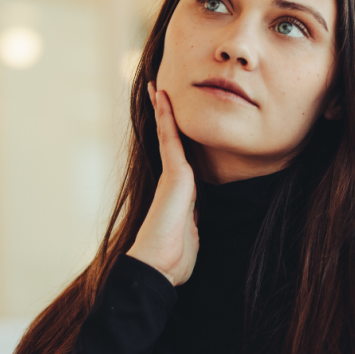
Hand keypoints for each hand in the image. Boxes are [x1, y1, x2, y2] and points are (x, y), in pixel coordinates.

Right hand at [126, 84, 197, 285]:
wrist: (157, 266)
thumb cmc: (174, 257)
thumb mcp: (192, 234)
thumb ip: (193, 220)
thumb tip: (196, 218)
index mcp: (180, 192)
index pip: (178, 157)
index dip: (175, 136)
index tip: (172, 119)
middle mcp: (174, 180)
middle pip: (170, 140)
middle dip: (165, 117)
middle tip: (160, 91)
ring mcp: (172, 176)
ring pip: (169, 135)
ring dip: (164, 111)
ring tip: (160, 87)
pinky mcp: (175, 176)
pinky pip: (171, 140)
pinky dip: (168, 119)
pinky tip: (164, 99)